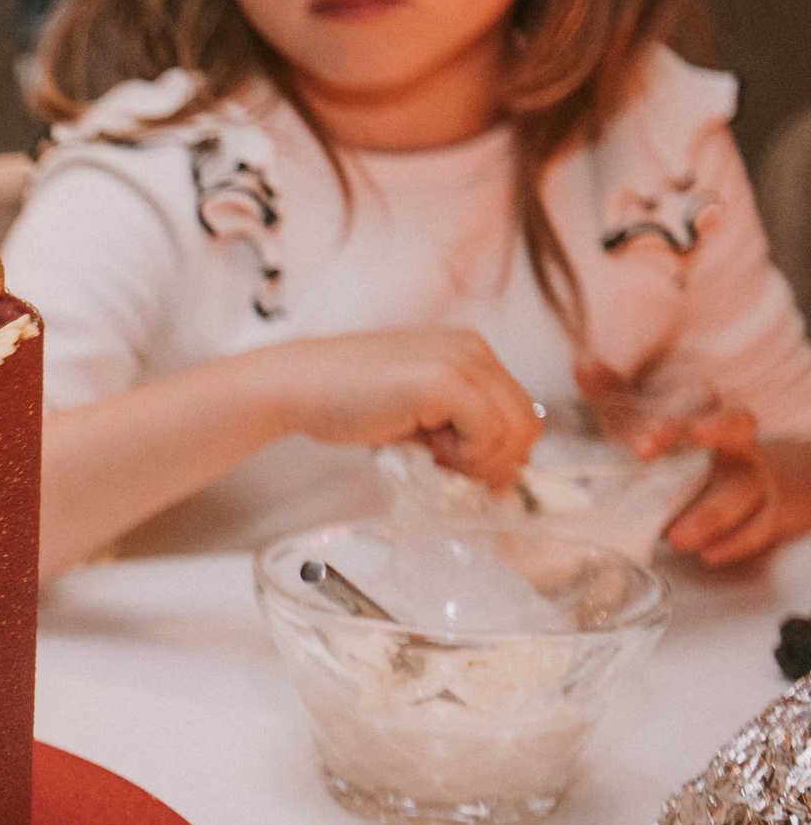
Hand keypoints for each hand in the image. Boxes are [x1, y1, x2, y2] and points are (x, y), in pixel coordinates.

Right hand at [255, 328, 540, 486]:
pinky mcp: (445, 380)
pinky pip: (487, 434)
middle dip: (496, 462)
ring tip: (433, 456)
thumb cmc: (345, 400)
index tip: (472, 475)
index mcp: (469, 351)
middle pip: (527, 423)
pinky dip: (464, 455)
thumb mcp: (419, 409)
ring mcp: (462, 361)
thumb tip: (504, 472)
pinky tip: (426, 449)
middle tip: (451, 470)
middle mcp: (473, 349)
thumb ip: (461, 426)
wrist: (297, 384)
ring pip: (513, 431)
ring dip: (477, 460)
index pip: (521, 411)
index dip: (505, 452)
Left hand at [573, 362, 810, 563]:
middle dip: (712, 438)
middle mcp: (735, 443)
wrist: (738, 483)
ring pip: (747, 490)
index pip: (698, 403)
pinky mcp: (764, 516)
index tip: (641, 445)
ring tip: (677, 537)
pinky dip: (735, 543)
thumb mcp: (643, 422)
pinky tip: (709, 554)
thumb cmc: (677, 449)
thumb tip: (583, 363)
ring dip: (713, 515)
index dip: (671, 421)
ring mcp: (753, 479)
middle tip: (660, 460)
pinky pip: (758, 529)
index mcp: (706, 414)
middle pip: (739, 428)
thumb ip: (614, 395)